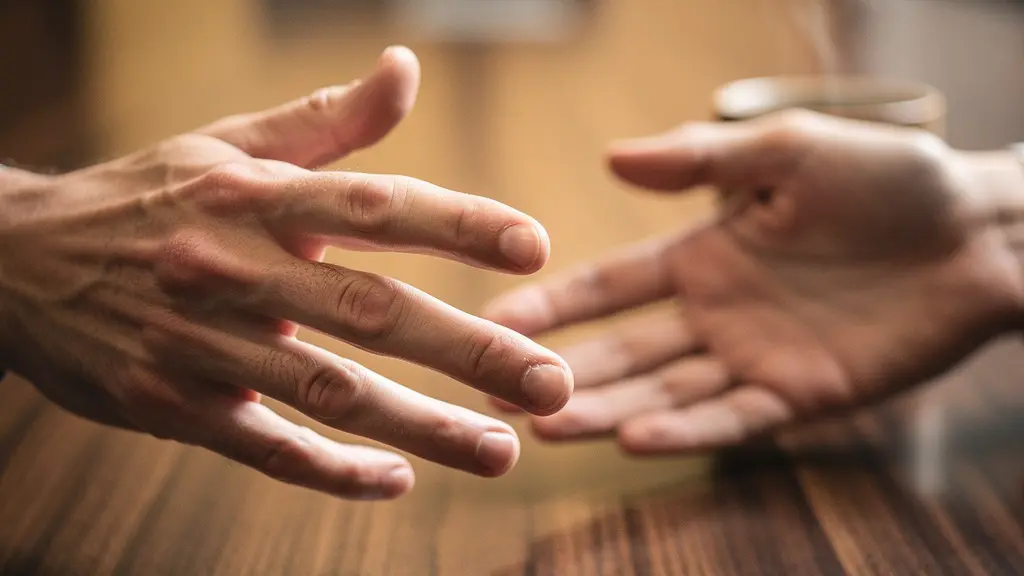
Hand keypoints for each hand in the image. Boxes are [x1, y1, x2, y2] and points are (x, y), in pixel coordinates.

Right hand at [0, 47, 571, 498]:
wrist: (19, 261)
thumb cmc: (148, 198)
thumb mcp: (227, 144)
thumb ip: (327, 120)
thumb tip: (407, 69)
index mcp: (256, 198)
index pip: (374, 205)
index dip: (455, 225)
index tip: (534, 248)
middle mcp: (235, 270)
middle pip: (368, 311)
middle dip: (468, 350)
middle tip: (553, 385)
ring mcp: (202, 344)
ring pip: (328, 391)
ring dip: (421, 427)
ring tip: (503, 451)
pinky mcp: (173, 404)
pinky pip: (262, 445)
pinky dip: (329, 469)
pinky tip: (394, 483)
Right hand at [483, 110, 1023, 453]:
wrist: (981, 232)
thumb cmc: (889, 180)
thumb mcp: (787, 151)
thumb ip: (701, 159)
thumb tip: (611, 159)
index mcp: (703, 256)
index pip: (611, 286)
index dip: (553, 303)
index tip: (493, 316)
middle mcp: (715, 314)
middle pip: (623, 352)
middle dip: (560, 371)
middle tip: (494, 391)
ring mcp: (754, 359)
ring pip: (665, 394)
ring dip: (605, 411)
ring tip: (545, 425)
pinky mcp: (801, 396)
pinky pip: (734, 418)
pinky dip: (686, 431)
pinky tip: (635, 438)